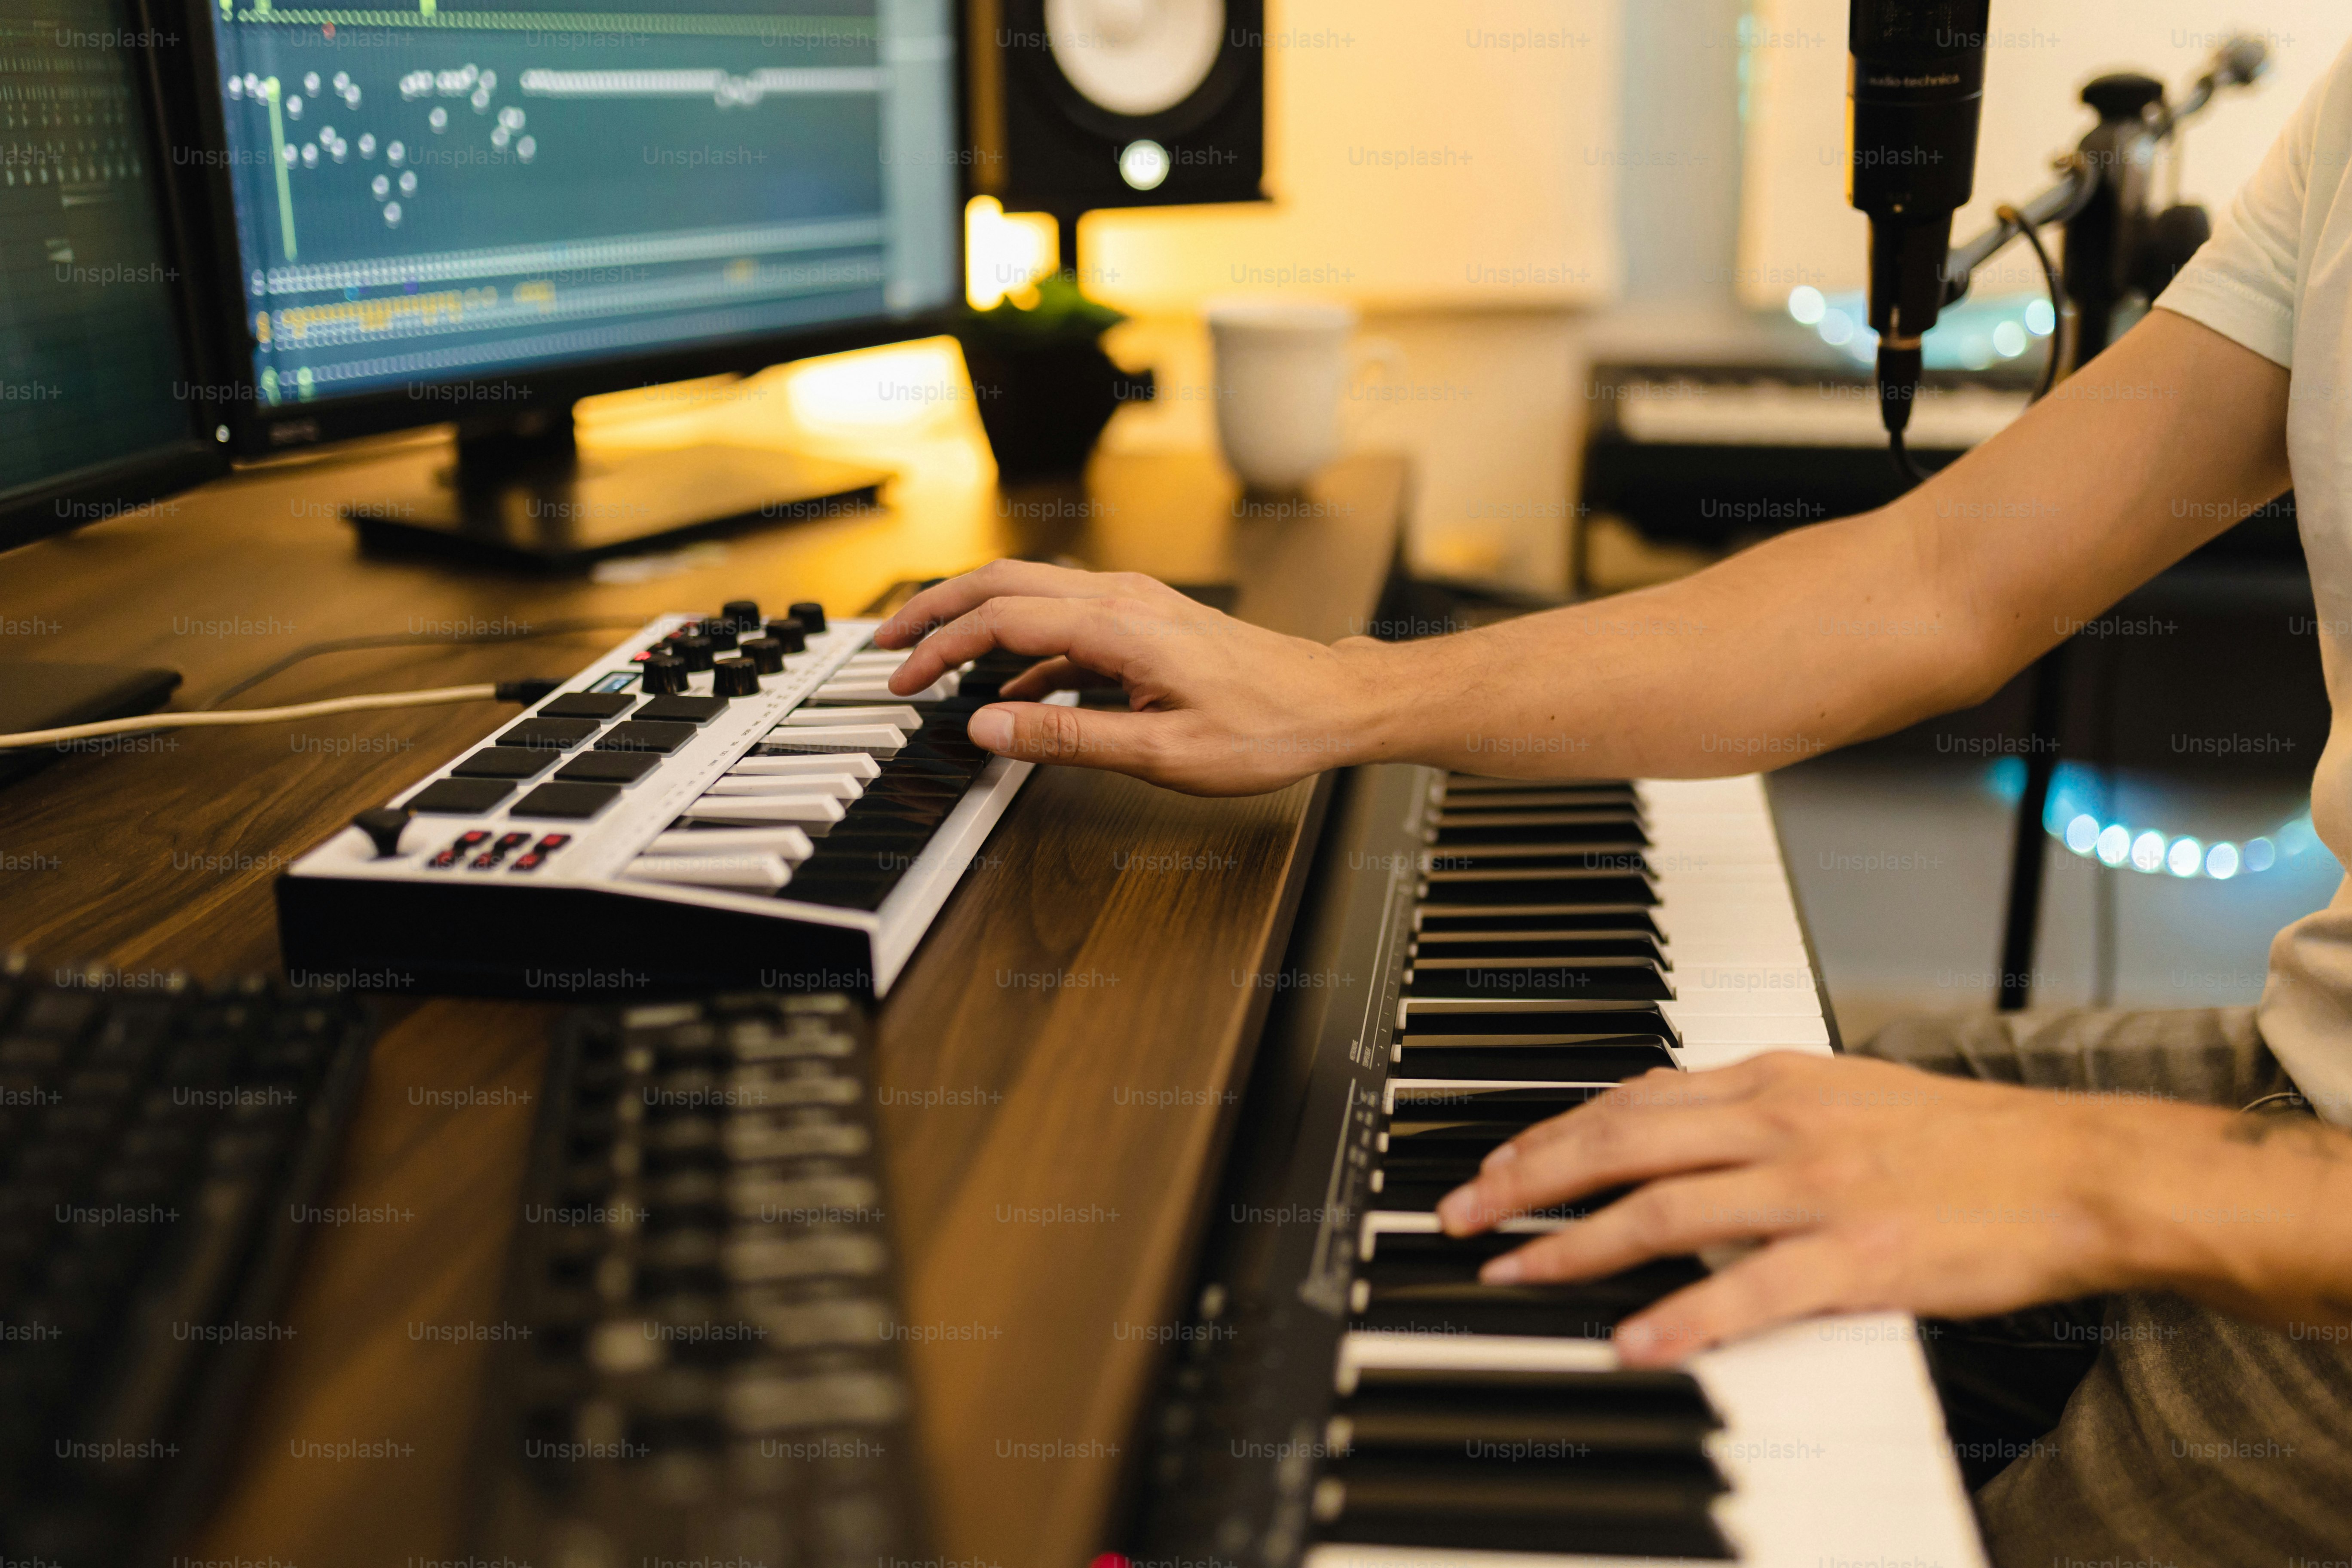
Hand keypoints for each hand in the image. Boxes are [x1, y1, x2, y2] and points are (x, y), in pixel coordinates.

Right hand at [870, 560, 1392, 794]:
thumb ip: (1067, 738)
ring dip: (975, 624)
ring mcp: (1133, 605)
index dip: (940, 647)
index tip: (901, 678)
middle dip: (936, 611)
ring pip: (1030, 595)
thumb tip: (986, 728)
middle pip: (1002, 584)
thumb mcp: (1163, 751)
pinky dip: (1021, 651)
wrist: (1331, 702)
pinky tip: (1007, 695)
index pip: (1001, 619)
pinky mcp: (1144, 621)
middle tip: (887, 646)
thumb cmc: (1266, 727)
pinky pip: (1063, 624)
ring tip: (932, 663)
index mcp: (1118, 625)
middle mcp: (1120, 598)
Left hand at [1432, 1052, 2188, 1365]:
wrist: (2077, 1169)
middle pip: (1622, 1143)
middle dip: (1529, 1179)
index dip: (1551, 1133)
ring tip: (1514, 1272)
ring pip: (1665, 1210)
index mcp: (1777, 1081)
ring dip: (1576, 1244)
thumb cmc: (1965, 1142)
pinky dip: (1684, 1317)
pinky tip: (1632, 1341)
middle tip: (1465, 1215)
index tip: (1495, 1165)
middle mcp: (1782, 1124)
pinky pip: (1751, 1290)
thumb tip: (1667, 1117)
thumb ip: (1753, 1107)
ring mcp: (1818, 1190)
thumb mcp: (1842, 1094)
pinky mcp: (1861, 1257)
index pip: (1631, 1098)